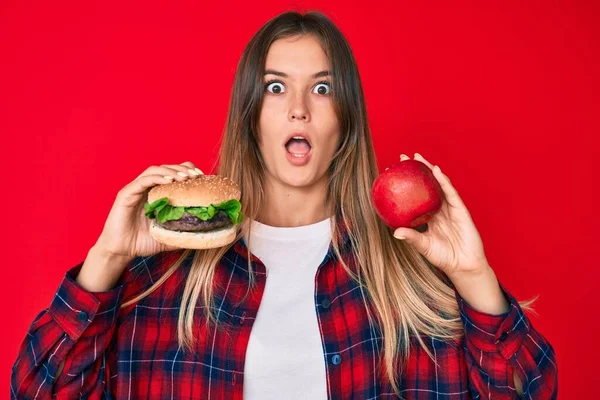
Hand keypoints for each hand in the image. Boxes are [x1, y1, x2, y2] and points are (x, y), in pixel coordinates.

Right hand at [95, 161, 203, 258]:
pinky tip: (169, 180)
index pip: (173, 174)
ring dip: (171, 171)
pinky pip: (142, 181)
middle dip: (182, 169)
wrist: (121, 251)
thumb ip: (183, 233)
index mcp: (157, 194)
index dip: (187, 171)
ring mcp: (135, 189)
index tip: (201, 176)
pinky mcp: (126, 194)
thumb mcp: (169, 236)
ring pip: (155, 170)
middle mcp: (146, 188)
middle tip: (196, 175)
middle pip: (166, 169)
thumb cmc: (143, 242)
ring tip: (185, 177)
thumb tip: (203, 234)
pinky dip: (156, 178)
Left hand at [392, 153, 489, 277]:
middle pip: (426, 185)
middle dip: (416, 170)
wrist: (464, 266)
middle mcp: (439, 209)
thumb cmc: (444, 257)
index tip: (392, 174)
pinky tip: (436, 171)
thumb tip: (395, 232)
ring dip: (428, 170)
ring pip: (438, 184)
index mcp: (429, 216)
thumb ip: (412, 237)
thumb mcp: (423, 246)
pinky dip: (443, 181)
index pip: (415, 196)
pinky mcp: (461, 210)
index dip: (406, 185)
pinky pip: (450, 193)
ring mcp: (450, 208)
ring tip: (417, 158)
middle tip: (402, 158)